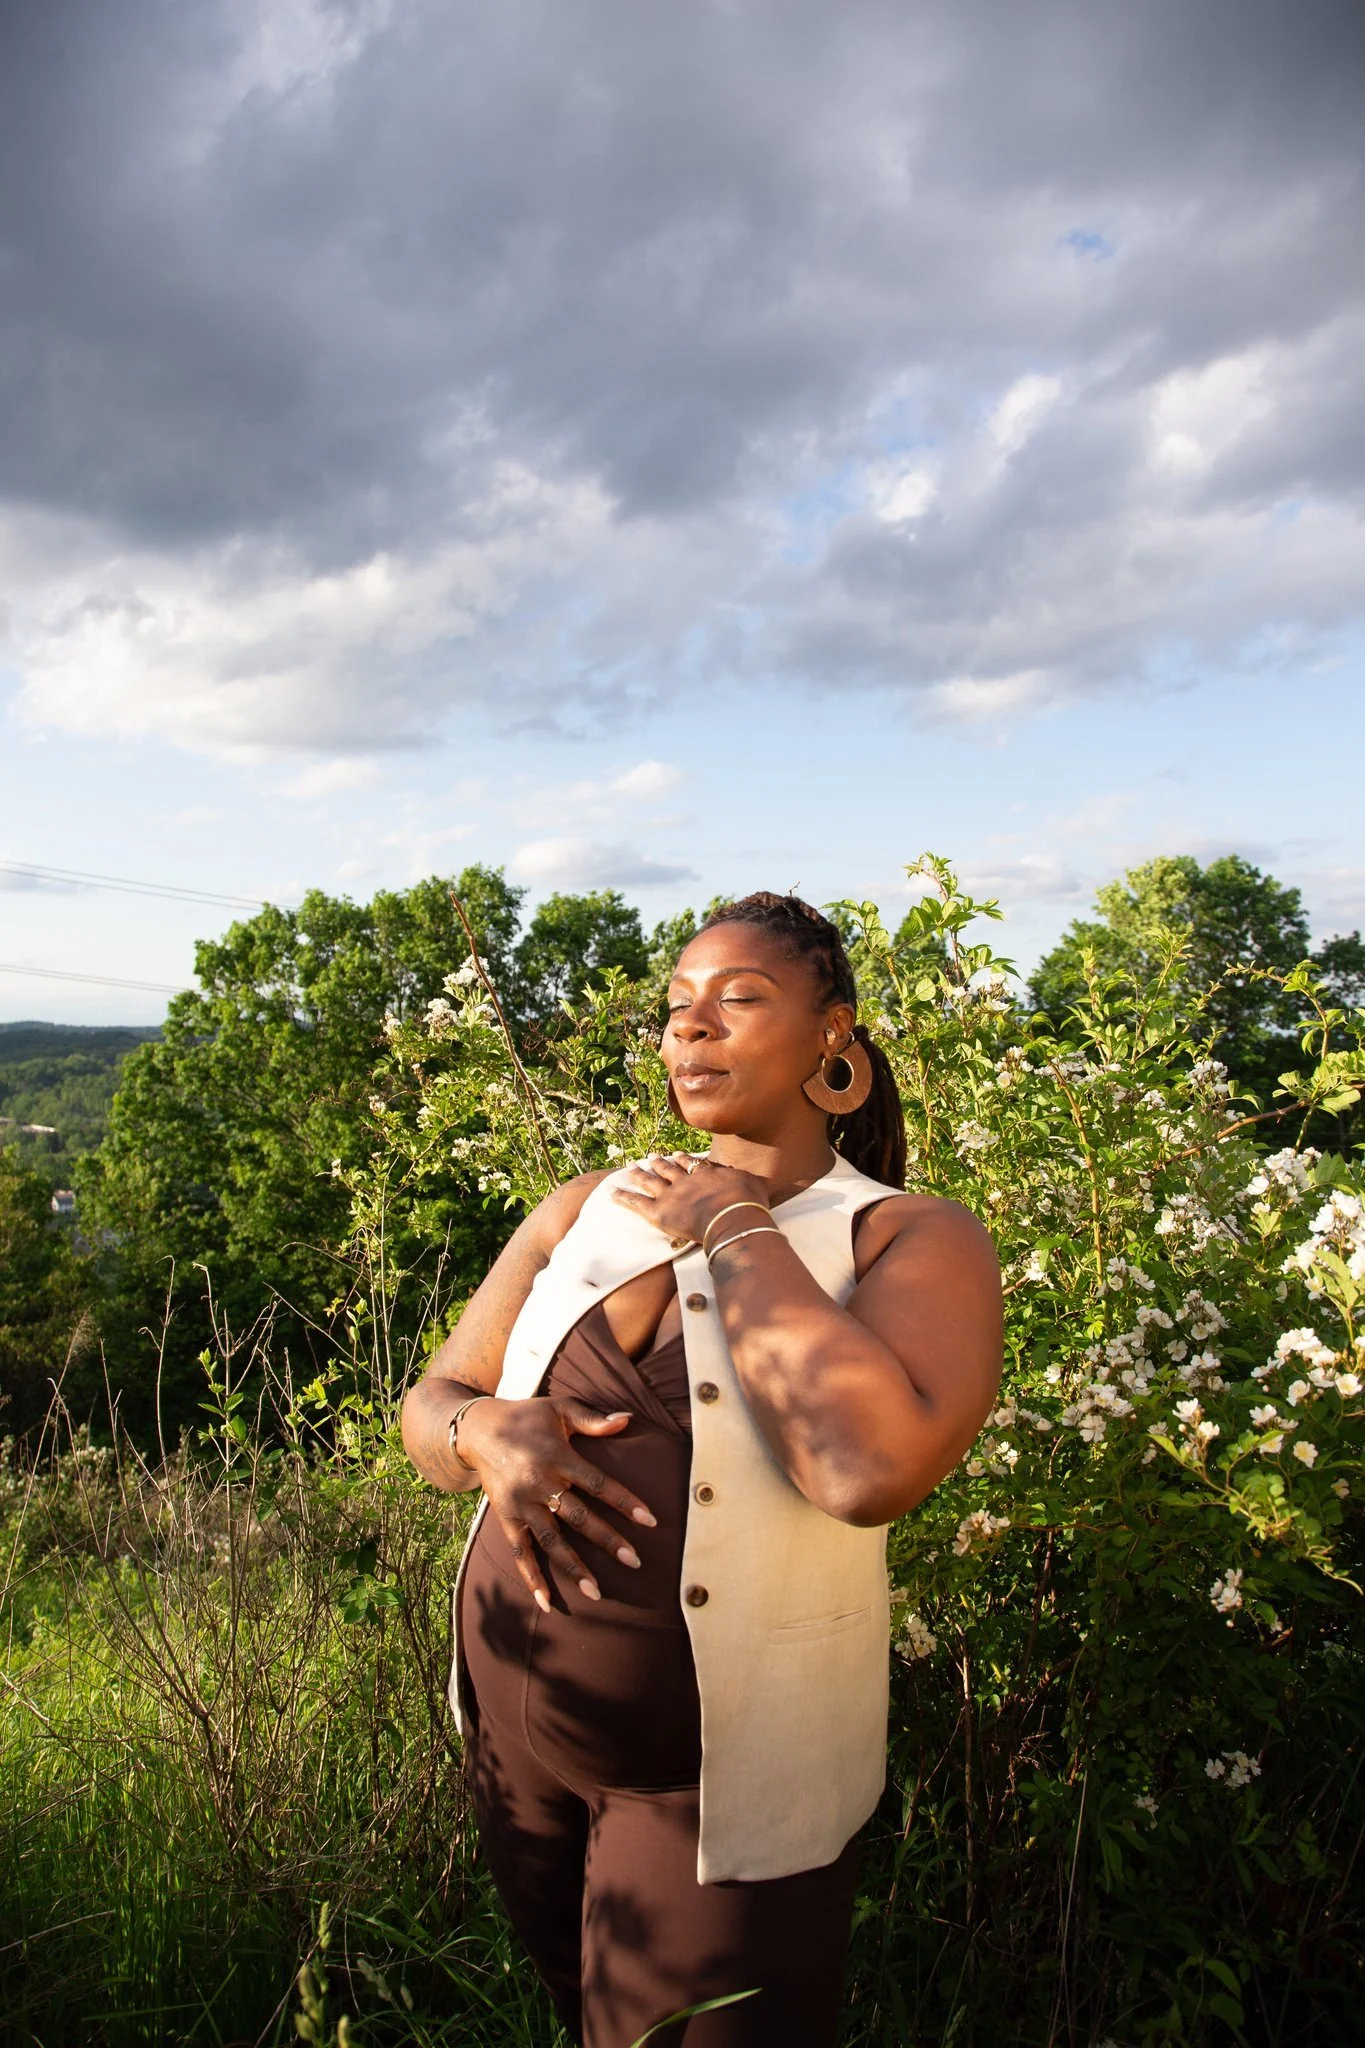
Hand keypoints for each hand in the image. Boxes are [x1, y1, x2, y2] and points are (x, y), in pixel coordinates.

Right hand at [456, 1393, 656, 1611]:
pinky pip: (519, 1551)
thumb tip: (628, 1420)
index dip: (624, 1501)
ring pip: (550, 1540)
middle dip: (607, 1540)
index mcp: (557, 1456)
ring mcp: (521, 1504)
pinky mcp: (506, 1517)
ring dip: (574, 1567)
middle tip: (635, 1562)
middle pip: (578, 1517)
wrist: (478, 1428)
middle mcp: (539, 1483)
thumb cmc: (527, 1417)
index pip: (597, 1483)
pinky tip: (546, 1602)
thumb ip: (593, 1419)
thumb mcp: (559, 1408)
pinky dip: (531, 1577)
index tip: (650, 1520)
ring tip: (596, 1593)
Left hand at [611, 1152, 772, 1249]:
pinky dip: (623, 1197)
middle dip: (659, 1162)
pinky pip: (636, 1203)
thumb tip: (769, 1177)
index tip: (677, 1155)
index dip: (683, 1160)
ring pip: (650, 1180)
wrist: (733, 1217)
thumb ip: (753, 1180)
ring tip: (630, 1167)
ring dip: (638, 1173)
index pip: (692, 1163)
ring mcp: (670, 1194)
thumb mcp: (756, 1185)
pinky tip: (611, 1192)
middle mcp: (685, 1179)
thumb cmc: (748, 1203)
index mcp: (706, 1172)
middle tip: (651, 1157)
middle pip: (668, 1168)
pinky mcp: (659, 1212)